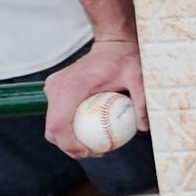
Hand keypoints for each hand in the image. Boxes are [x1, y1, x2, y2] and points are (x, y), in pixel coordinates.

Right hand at [44, 36, 145, 158]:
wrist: (112, 43)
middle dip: (70, 148)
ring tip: (95, 146)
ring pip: (53, 124)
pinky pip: (59, 114)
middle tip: (96, 152)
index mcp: (69, 87)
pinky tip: (92, 133)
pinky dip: (70, 127)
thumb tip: (143, 127)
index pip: (59, 126)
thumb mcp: (137, 77)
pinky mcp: (56, 89)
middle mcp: (55, 88)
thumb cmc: (124, 58)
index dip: (71, 146)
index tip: (92, 152)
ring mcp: (53, 88)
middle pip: (52, 130)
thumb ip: (141, 100)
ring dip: (68, 140)